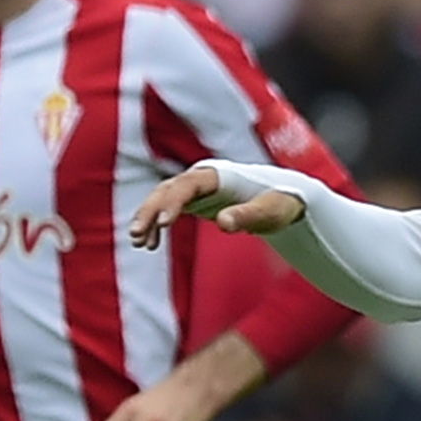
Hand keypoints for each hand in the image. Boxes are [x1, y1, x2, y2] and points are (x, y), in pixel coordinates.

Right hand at [129, 166, 307, 249]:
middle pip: (167, 190)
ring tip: (139, 242)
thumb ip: (247, 216)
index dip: (173, 203)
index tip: (163, 225)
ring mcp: (197, 189)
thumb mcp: (270, 212)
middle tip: (137, 235)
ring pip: (163, 199)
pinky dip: (156, 225)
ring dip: (148, 218)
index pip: (188, 185)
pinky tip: (149, 245)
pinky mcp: (196, 202)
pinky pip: (168, 209)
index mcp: (218, 175)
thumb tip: (222, 223)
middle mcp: (202, 178)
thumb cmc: (280, 203)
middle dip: (150, 211)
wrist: (283, 198)